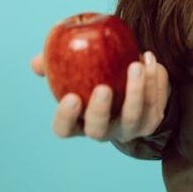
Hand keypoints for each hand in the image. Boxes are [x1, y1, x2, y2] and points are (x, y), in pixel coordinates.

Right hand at [30, 50, 170, 142]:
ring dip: (136, 92)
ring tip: (136, 64)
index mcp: (79, 121)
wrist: (134, 77)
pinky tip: (150, 60)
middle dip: (100, 111)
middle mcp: (104, 130)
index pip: (65, 129)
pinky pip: (155, 104)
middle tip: (104, 87)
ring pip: (133, 118)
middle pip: (98, 131)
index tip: (70, 97)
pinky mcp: (152, 119)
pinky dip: (155, 82)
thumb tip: (37, 62)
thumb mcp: (75, 66)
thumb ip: (54, 62)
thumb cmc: (96, 72)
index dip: (65, 118)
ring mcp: (129, 128)